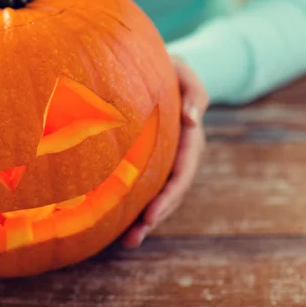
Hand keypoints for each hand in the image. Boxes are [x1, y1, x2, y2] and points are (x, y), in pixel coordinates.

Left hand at [121, 56, 208, 247]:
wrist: (152, 67)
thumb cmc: (169, 69)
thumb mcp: (184, 72)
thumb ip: (195, 91)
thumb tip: (193, 119)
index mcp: (188, 139)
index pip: (181, 174)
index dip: (168, 197)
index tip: (150, 217)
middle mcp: (177, 154)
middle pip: (168, 193)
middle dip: (153, 217)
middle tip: (132, 239)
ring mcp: (162, 158)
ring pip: (154, 193)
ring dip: (142, 219)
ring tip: (126, 241)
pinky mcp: (144, 157)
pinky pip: (140, 183)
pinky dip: (130, 202)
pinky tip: (114, 221)